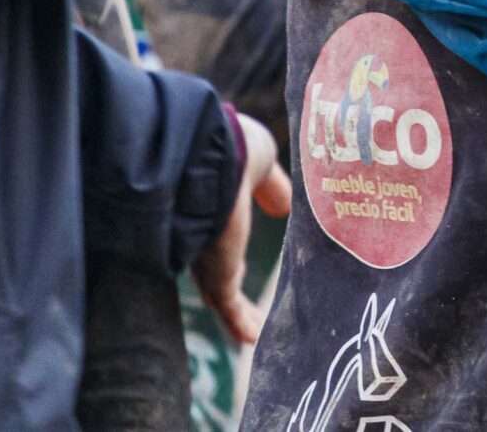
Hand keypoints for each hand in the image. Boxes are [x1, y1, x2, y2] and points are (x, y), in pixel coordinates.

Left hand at [192, 110, 292, 346]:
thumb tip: (285, 206)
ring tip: (255, 333)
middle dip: (230, 284)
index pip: (218, 233)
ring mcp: (205, 257)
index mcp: (212, 203)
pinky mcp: (215, 275)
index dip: (232, 245)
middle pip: (215, 268)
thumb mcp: (259, 161)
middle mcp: (201, 234)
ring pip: (219, 293)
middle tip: (246, 304)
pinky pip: (228, 305)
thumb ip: (270, 186)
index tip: (243, 262)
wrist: (214, 157)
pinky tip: (254, 338)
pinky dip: (241, 323)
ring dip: (238, 314)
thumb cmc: (234, 148)